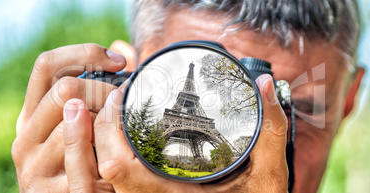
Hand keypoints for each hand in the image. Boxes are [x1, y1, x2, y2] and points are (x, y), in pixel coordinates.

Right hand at [12, 42, 129, 191]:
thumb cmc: (85, 162)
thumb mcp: (83, 125)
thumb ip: (95, 90)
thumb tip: (122, 48)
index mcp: (31, 116)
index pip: (47, 65)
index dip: (84, 53)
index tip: (118, 61)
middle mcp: (25, 137)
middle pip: (65, 89)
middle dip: (104, 88)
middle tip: (126, 98)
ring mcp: (34, 165)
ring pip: (77, 121)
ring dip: (108, 119)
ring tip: (122, 127)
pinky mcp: (51, 190)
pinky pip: (84, 158)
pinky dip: (105, 148)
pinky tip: (118, 149)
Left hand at [63, 74, 288, 192]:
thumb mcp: (269, 177)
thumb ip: (270, 130)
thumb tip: (266, 84)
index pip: (117, 167)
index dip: (107, 129)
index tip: (120, 97)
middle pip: (101, 168)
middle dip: (99, 127)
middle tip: (117, 98)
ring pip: (102, 177)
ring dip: (100, 142)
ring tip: (114, 111)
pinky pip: (116, 181)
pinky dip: (111, 155)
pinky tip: (124, 136)